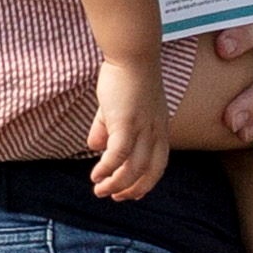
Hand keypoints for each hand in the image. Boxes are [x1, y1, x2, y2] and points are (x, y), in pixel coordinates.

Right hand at [87, 54, 168, 199]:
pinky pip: (117, 155)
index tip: (132, 194)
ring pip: (133, 168)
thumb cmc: (125, 77)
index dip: (146, 182)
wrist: (131, 55)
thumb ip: (107, 129)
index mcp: (159, 129)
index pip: (158, 164)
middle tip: (114, 197)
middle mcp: (155, 132)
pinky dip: (107, 169)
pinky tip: (96, 175)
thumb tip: (93, 147)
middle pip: (149, 172)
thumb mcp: (117, 109)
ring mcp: (143, 129)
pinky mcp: (127, 123)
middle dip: (132, 189)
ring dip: (116, 184)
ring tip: (99, 190)